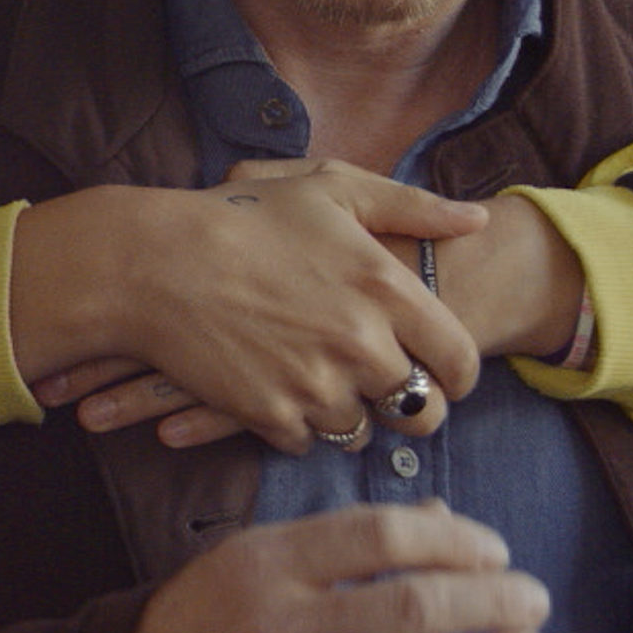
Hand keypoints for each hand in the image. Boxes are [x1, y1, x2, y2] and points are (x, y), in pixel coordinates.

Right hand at [14, 164, 487, 454]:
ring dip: (349, 416)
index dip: (458, 375)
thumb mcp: (332, 190)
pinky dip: (296, 424)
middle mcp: (360, 344)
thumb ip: (413, 205)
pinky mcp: (271, 414)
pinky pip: (305, 442)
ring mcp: (315, 384)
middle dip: (409, 407)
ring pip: (361, 432)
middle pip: (420, 410)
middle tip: (389, 395)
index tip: (442, 375)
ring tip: (324, 384)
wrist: (155, 262)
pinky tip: (278, 389)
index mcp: (386, 288)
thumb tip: (477, 220)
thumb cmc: (244, 219)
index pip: (458, 359)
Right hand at [126, 502, 550, 632]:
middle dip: (494, 604)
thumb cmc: (202, 625)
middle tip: (535, 602)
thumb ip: (344, 541)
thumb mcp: (253, 561)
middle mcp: (280, 627)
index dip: (455, 541)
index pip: (382, 536)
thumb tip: (447, 522)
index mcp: (267, 562)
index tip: (496, 552)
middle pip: (413, 607)